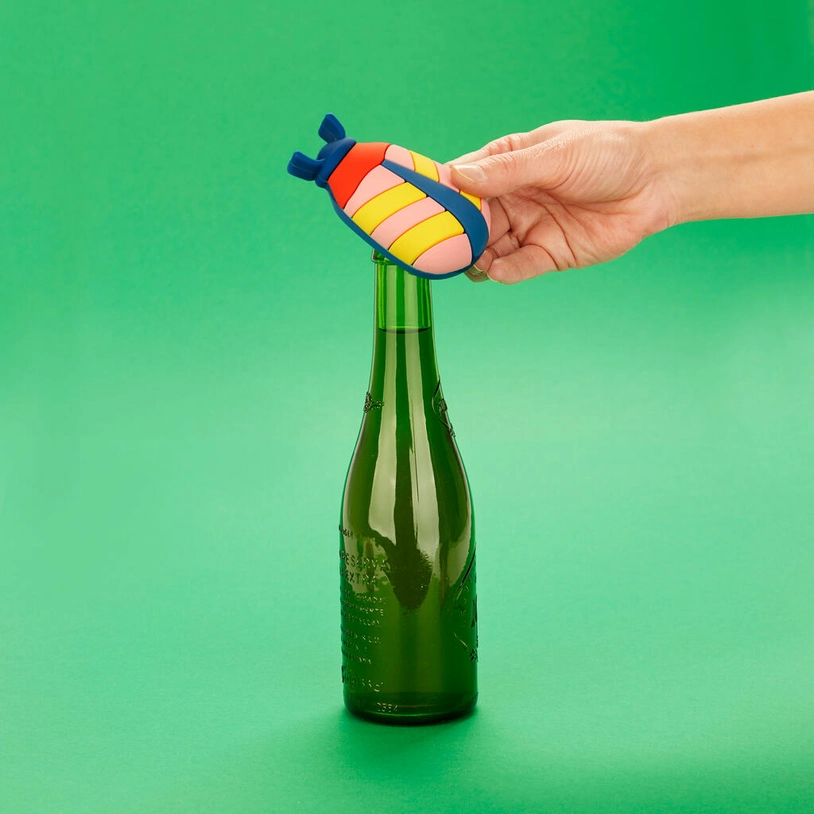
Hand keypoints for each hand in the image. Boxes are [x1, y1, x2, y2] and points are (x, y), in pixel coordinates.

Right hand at [449, 120, 673, 283]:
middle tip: (439, 245)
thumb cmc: (606, 153)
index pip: (459, 182)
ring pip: (486, 250)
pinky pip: (516, 268)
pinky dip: (504, 271)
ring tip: (473, 260)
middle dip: (452, 235)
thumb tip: (456, 178)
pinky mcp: (546, 255)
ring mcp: (526, 228)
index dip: (437, 196)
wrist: (657, 182)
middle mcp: (509, 199)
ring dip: (476, 257)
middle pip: (467, 222)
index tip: (416, 209)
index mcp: (504, 165)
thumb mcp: (553, 156)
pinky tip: (499, 269)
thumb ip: (506, 171)